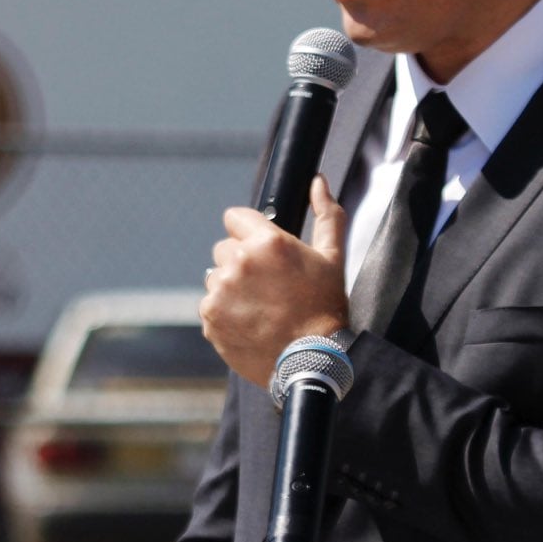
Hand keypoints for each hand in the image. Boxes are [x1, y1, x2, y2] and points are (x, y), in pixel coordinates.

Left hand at [203, 176, 349, 385]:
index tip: (261, 251)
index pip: (234, 217)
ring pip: (216, 277)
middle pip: (224, 248)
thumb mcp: (333, 257)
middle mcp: (238, 262)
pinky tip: (250, 323)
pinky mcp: (209, 317)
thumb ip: (326, 215)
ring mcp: (220, 291)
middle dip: (241, 261)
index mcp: (266, 242)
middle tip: (267, 286)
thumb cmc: (325, 307)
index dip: (248, 232)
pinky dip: (224, 312)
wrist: (311, 360)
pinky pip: (210, 305)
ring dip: (231, 287)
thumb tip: (317, 181)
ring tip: (259, 307)